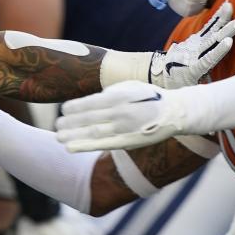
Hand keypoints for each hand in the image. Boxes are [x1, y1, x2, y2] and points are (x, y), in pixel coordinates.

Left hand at [55, 80, 199, 151]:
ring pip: (93, 133)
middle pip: (90, 118)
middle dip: (70, 123)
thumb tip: (91, 99)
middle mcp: (121, 112)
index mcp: (120, 97)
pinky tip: (71, 148)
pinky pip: (103, 145)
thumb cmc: (149, 97)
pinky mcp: (129, 141)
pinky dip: (85, 146)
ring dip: (74, 135)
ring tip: (58, 137)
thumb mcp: (130, 87)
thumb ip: (110, 92)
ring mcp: (125, 128)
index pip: (92, 102)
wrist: (177, 111)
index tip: (62, 110)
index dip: (75, 107)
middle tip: (57, 125)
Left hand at [149, 2, 234, 88]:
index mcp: (193, 69)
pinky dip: (216, 19)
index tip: (228, 42)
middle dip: (226, 31)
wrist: (159, 72)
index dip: (218, 51)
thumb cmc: (179, 85)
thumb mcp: (189, 91)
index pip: (208, 59)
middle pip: (211, 42)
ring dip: (221, 19)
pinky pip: (206, 28)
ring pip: (209, 31)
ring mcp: (192, 45)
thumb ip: (203, 88)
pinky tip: (224, 9)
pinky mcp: (193, 40)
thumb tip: (220, 89)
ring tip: (230, 6)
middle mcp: (193, 55)